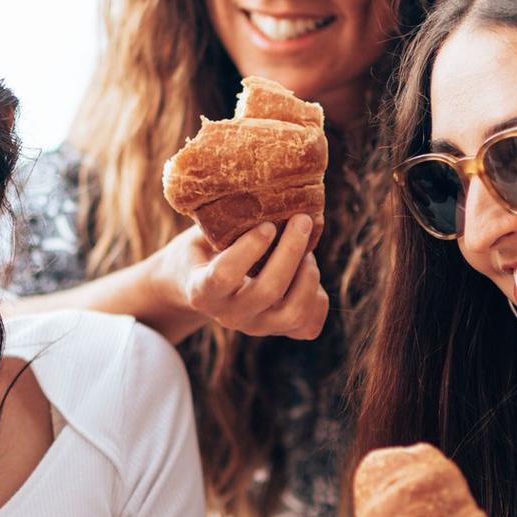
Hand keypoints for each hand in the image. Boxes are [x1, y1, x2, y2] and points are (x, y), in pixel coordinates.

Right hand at [152, 214, 327, 340]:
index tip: (267, 224)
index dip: (250, 247)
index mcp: (203, 290)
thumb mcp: (202, 234)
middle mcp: (229, 316)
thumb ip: (223, 221)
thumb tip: (258, 186)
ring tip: (308, 250)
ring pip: (294, 313)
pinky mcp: (278, 331)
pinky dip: (318, 298)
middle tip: (302, 219)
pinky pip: (309, 326)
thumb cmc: (204, 249)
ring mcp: (256, 327)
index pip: (225, 275)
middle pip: (269, 291)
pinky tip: (307, 273)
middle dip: (291, 251)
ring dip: (308, 275)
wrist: (198, 286)